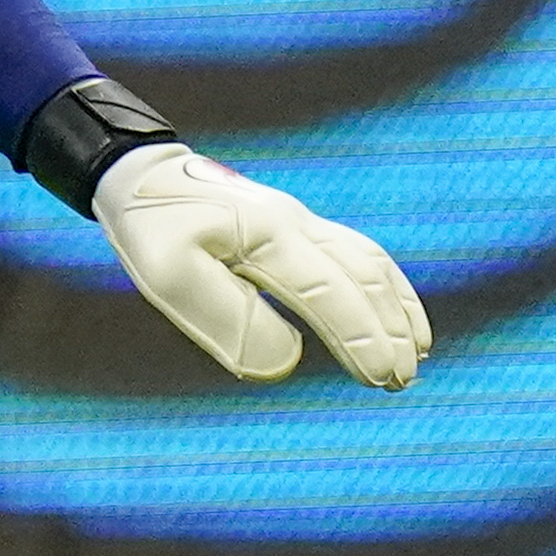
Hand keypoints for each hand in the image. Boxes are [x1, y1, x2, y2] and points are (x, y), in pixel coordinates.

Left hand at [94, 143, 430, 388]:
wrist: (140, 174)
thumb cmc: (151, 229)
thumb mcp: (168, 276)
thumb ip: (227, 318)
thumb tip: (288, 362)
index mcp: (267, 234)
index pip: (329, 292)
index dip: (360, 336)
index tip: (380, 379)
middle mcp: (296, 223)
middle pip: (362, 276)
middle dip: (387, 330)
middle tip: (402, 381)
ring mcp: (300, 220)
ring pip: (368, 261)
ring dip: (394, 308)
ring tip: (415, 355)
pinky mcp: (297, 225)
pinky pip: (358, 252)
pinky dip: (385, 285)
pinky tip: (395, 312)